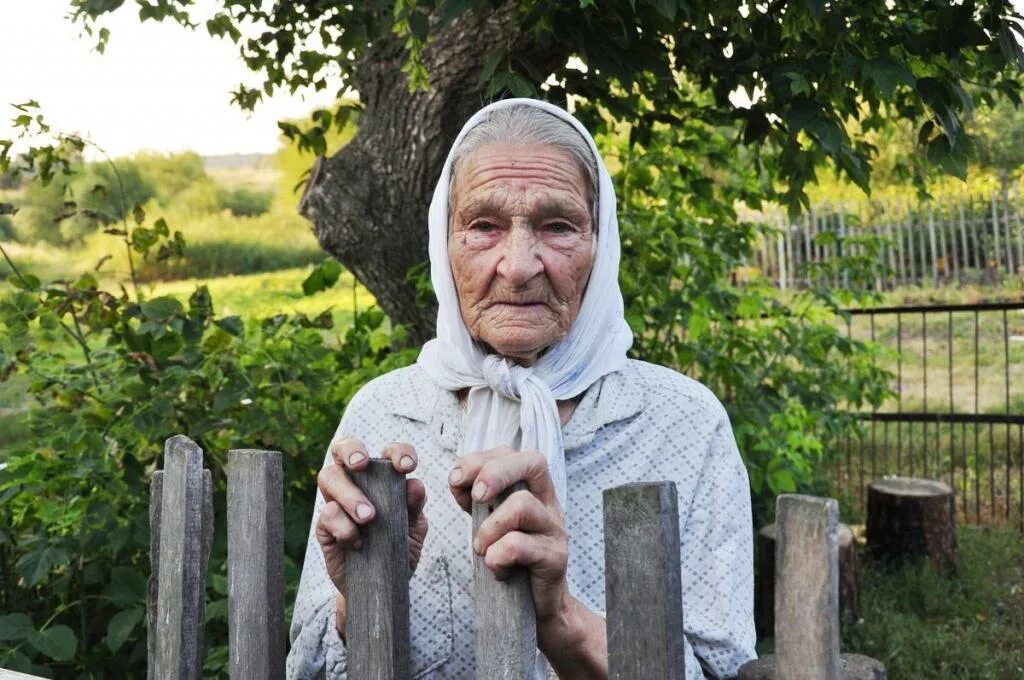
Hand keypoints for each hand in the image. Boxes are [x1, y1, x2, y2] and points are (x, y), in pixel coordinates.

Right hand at [315, 438, 427, 635]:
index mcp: (383, 478)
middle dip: (351, 450)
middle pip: (343, 449)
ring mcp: (338, 502)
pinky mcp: (325, 526)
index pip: (387, 453)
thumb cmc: (398, 549)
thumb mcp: (414, 529)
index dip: (397, 452)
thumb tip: (414, 485)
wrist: (382, 586)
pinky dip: (343, 526)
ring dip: (349, 494)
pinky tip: (356, 541)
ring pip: (329, 477)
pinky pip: (327, 514)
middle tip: (361, 465)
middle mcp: (357, 483)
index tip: (407, 467)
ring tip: (368, 517)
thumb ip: (414, 507)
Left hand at [447, 447, 568, 621]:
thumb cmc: (511, 557)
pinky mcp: (555, 557)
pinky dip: (497, 555)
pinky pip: (520, 545)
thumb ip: (476, 497)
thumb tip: (458, 479)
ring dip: (490, 526)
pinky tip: (495, 568)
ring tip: (481, 548)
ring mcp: (554, 528)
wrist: (536, 604)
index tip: (456, 480)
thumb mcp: (491, 519)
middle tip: (475, 498)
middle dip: (495, 473)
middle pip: (532, 462)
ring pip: (522, 505)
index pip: (511, 453)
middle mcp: (548, 501)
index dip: (480, 459)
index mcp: (532, 487)